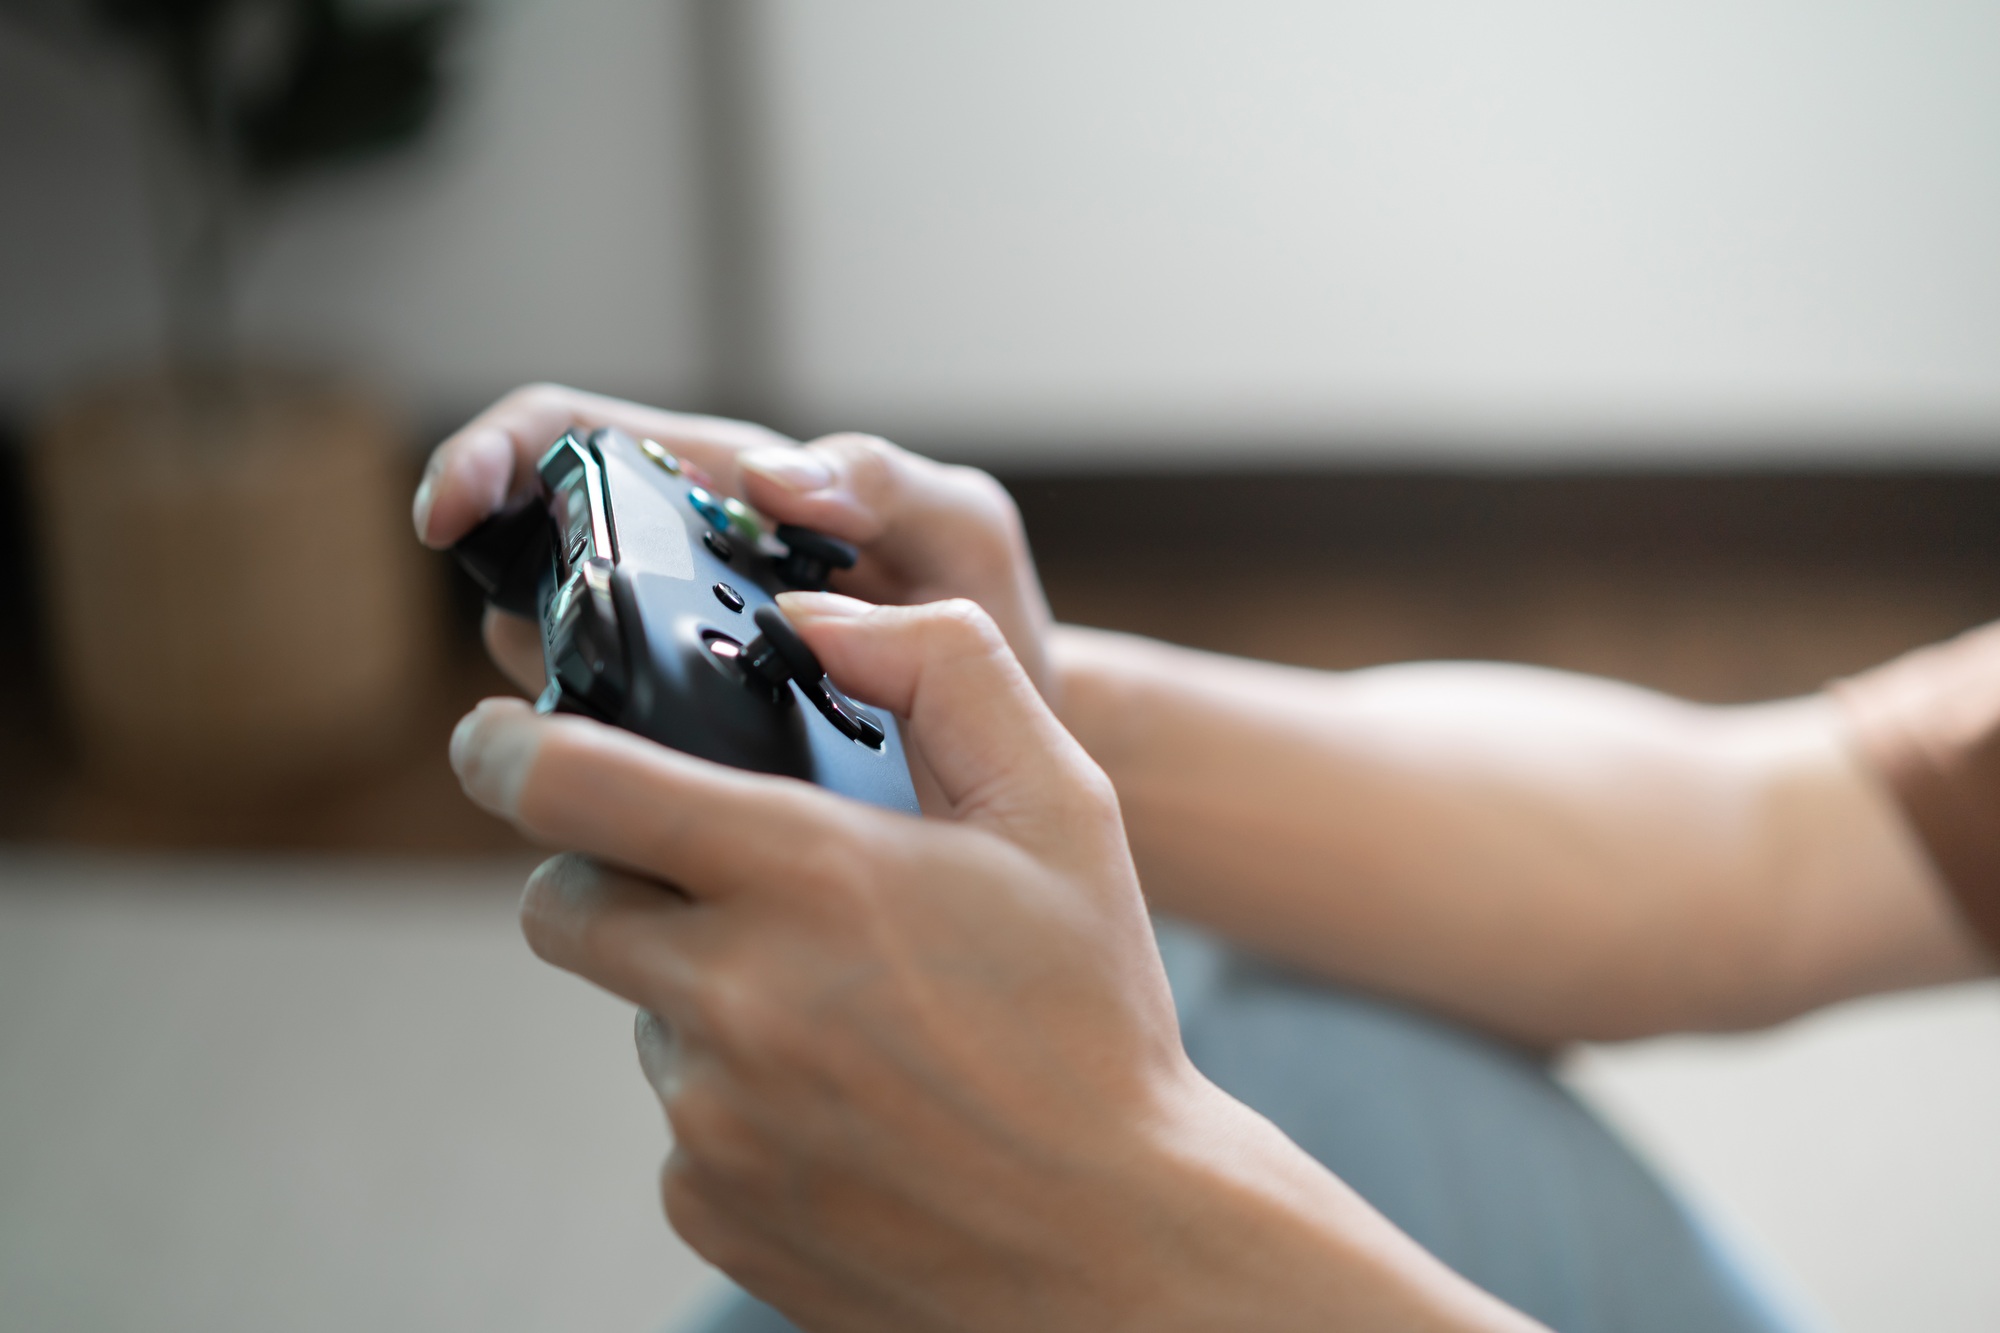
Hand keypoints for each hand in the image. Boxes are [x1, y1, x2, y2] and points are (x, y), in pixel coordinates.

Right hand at [412, 383, 1053, 697]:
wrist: (1014, 745)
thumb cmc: (987, 621)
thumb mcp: (963, 532)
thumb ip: (887, 481)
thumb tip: (768, 477)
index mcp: (729, 487)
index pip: (577, 432)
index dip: (496, 452)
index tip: (454, 507)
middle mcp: (684, 559)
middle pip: (536, 529)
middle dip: (492, 558)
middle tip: (509, 621)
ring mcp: (673, 643)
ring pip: (550, 631)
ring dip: (532, 656)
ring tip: (585, 697)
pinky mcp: (679, 727)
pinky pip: (599, 715)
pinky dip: (581, 732)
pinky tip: (613, 768)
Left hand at [449, 595, 1540, 1332]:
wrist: (1120, 1249)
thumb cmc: (1095, 1018)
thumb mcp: (1063, 807)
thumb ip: (944, 669)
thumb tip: (811, 620)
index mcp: (808, 875)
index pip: (572, 788)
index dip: (506, 748)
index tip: (492, 739)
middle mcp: (733, 997)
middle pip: (563, 905)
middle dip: (611, 876)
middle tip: (718, 884)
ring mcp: (710, 1116)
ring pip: (637, 1011)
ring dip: (699, 991)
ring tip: (842, 1016)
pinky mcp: (708, 1204)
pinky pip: (677, 1119)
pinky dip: (733, 1095)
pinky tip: (844, 1106)